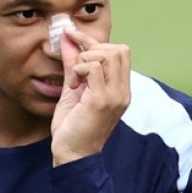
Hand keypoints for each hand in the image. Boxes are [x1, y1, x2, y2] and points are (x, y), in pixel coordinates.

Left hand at [51, 28, 130, 165]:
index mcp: (120, 89)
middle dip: (93, 49)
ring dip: (85, 61)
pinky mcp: (102, 101)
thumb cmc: (72, 127)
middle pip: (119, 49)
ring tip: (75, 80)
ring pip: (109, 55)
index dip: (94, 41)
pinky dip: (79, 70)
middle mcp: (123, 91)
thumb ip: (73, 65)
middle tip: (76, 68)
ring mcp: (115, 96)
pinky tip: (74, 86)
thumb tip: (68, 39)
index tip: (72, 36)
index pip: (119, 52)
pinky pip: (94, 68)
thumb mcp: (73, 90)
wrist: (72, 156)